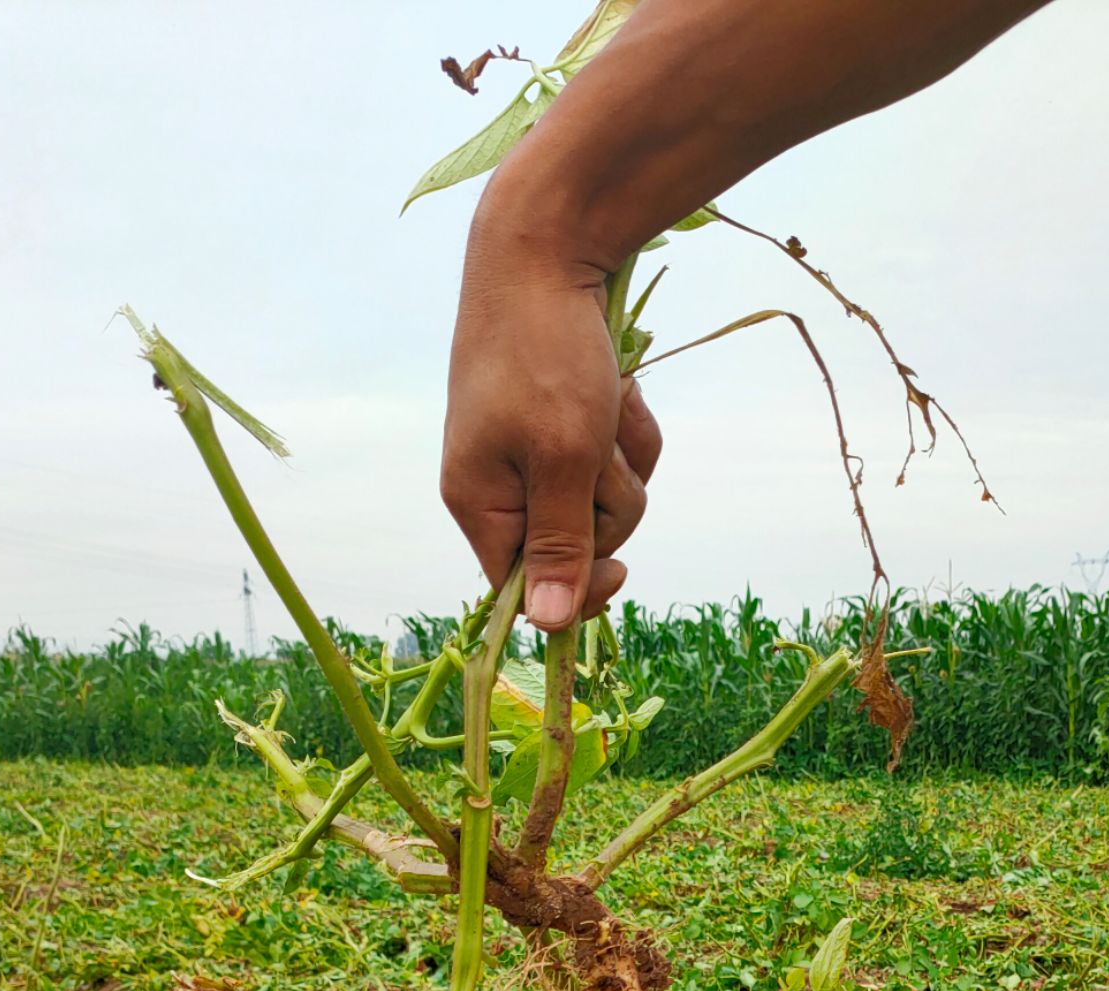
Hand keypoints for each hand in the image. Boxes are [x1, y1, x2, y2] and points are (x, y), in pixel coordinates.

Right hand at [442, 237, 661, 630]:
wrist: (548, 246)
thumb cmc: (547, 352)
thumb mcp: (562, 459)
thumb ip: (559, 544)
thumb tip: (549, 626)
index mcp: (480, 503)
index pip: (525, 589)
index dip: (576, 589)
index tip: (619, 571)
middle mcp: (501, 484)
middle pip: (579, 544)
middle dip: (608, 500)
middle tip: (599, 447)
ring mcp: (535, 450)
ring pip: (608, 499)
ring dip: (624, 458)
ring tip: (607, 403)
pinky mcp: (567, 422)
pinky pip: (617, 458)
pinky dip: (628, 429)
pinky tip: (618, 387)